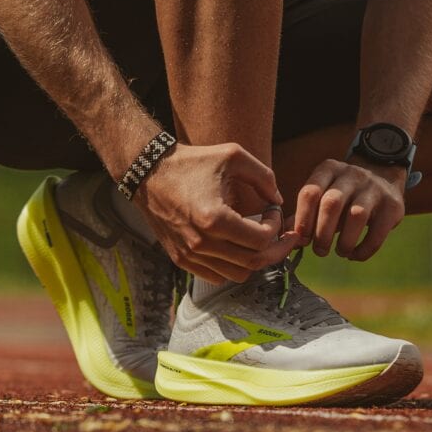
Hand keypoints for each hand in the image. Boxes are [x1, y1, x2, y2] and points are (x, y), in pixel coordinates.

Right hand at [137, 143, 305, 283]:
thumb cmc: (191, 162)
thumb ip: (263, 176)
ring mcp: (190, 254)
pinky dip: (233, 266)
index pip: (261, 240)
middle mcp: (201, 242)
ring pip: (238, 275)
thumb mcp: (232, 156)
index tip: (272, 209)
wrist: (149, 173)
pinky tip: (235, 245)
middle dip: (276, 249)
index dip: (276, 227)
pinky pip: (217, 276)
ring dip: (254, 259)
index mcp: (215, 218)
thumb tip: (278, 200)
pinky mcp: (181, 259)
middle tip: (282, 236)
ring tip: (257, 239)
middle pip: (254, 262)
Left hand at [291, 160, 406, 261]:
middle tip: (319, 251)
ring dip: (344, 241)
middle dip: (322, 233)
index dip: (302, 219)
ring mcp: (374, 188)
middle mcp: (352, 174)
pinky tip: (355, 254)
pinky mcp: (393, 205)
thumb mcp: (323, 194)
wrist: (383, 175)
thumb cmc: (344, 193)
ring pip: (356, 215)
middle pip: (331, 204)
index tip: (301, 239)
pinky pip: (378, 232)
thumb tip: (285, 238)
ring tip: (340, 252)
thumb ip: (304, 214)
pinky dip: (364, 249)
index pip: (310, 192)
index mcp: (328, 169)